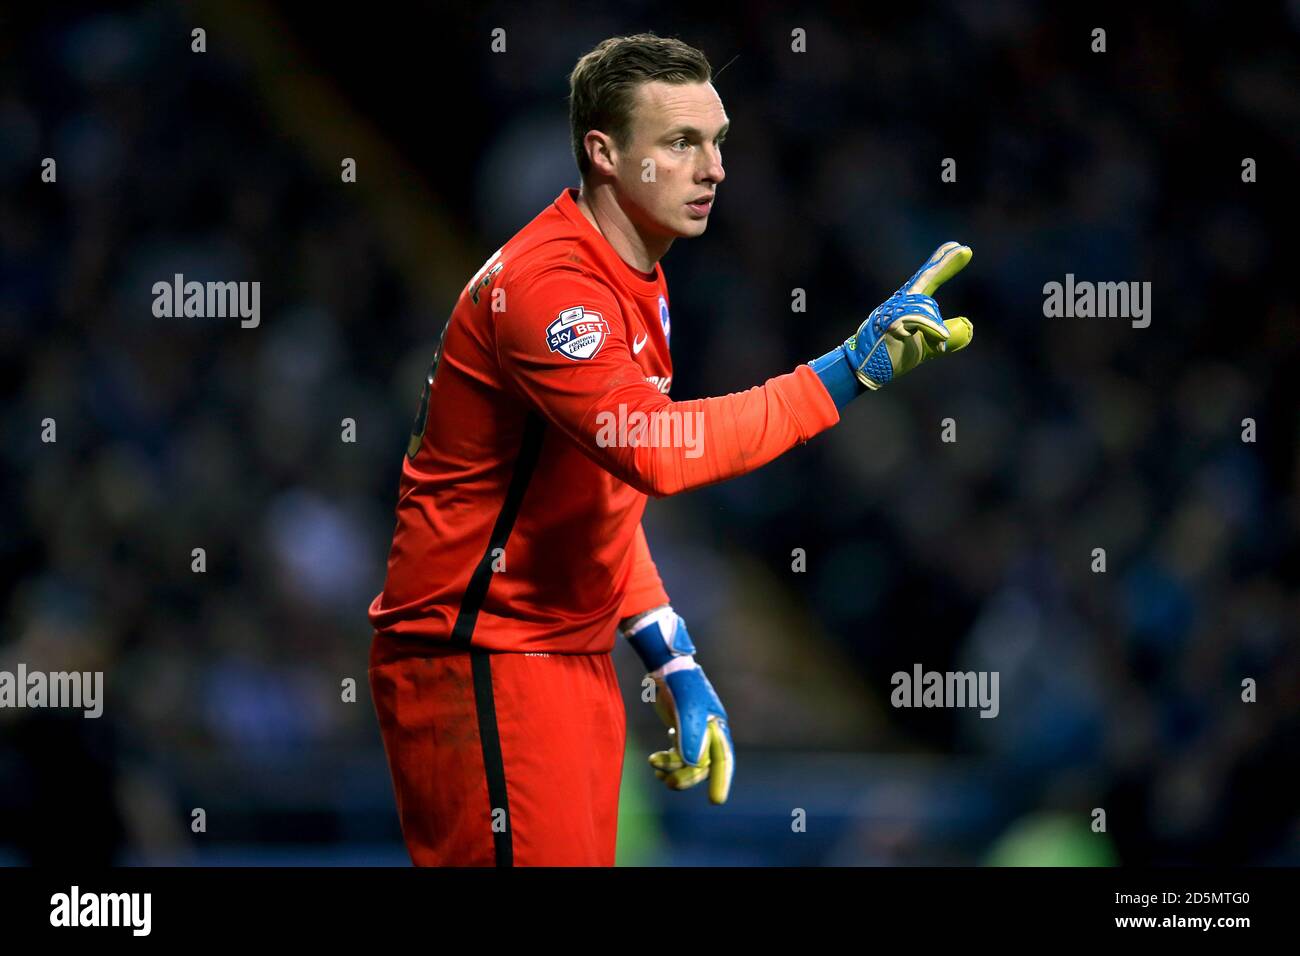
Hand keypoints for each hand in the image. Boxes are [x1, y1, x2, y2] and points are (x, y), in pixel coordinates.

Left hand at [620, 608, 734, 804]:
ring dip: (673, 769)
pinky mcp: (682, 729)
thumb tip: (693, 763)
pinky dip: (667, 761)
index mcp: (717, 726)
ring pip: (688, 762)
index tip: (716, 801)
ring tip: (656, 768)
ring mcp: (695, 731)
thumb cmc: (680, 684)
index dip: (721, 780)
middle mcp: (709, 731)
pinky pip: (678, 754)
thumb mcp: (686, 708)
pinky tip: (656, 762)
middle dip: (686, 776)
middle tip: (668, 783)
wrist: (664, 666)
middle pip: (702, 765)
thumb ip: (690, 735)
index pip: (724, 759)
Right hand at [843, 241, 973, 389]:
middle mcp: (900, 302)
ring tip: (940, 344)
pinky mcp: (891, 322)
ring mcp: (894, 310)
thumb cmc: (892, 355)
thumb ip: (946, 336)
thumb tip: (968, 325)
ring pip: (926, 308)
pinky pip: (920, 320)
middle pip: (926, 279)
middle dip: (944, 265)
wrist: (866, 370)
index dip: (942, 264)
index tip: (958, 248)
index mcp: (909, 304)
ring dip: (936, 328)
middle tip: (965, 250)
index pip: (928, 280)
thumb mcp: (926, 346)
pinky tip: (942, 340)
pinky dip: (933, 330)